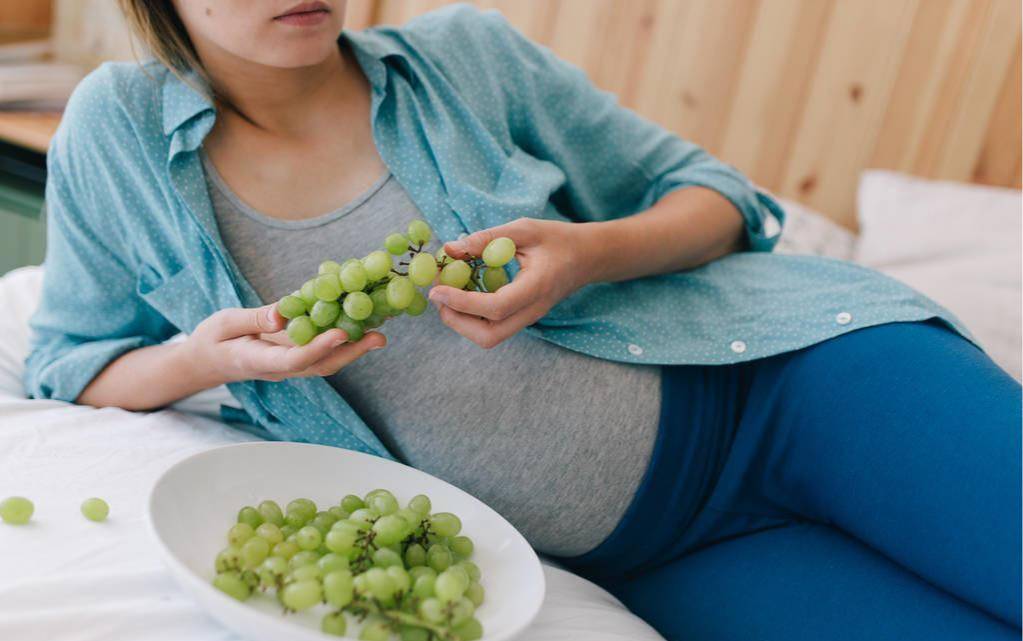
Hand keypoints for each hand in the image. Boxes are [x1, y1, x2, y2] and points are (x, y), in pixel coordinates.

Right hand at [182, 303, 385, 384]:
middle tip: (378, 337)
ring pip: (326, 362)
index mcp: (260, 361)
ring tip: (379, 332)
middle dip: (351, 353)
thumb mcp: (224, 323)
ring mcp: (289, 366)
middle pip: (321, 366)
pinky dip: (342, 340)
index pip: (295, 360)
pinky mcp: (295, 357)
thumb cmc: (212, 340)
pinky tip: (359, 323)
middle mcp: (281, 368)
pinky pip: (321, 352)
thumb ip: (253, 318)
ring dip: (354, 349)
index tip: (341, 333)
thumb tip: (283, 313)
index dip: (320, 347)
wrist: (206, 362)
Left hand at [429, 217, 595, 348]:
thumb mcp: (524, 229)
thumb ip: (487, 238)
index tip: (437, 289)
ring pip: (489, 337)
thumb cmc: (558, 239)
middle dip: (456, 321)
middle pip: (489, 336)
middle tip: (438, 294)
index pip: (496, 307)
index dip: (463, 302)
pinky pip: (493, 327)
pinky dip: (470, 316)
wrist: (587, 258)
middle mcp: (532, 311)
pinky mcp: (522, 317)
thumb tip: (450, 249)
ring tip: (446, 292)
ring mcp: (528, 318)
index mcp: (536, 287)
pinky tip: (462, 291)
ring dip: (461, 320)